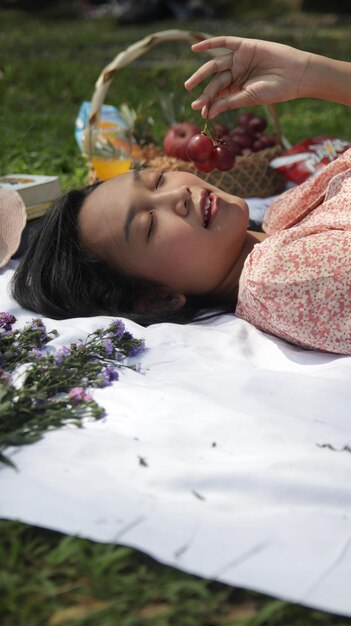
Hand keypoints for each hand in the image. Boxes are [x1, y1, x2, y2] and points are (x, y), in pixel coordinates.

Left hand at [184, 36, 310, 118]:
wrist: (296, 74)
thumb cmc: (275, 90)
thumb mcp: (248, 98)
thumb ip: (228, 103)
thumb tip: (208, 113)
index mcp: (237, 89)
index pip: (218, 95)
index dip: (209, 102)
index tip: (201, 112)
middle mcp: (236, 74)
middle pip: (215, 81)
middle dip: (204, 91)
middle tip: (193, 99)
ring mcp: (239, 60)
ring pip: (216, 65)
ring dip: (201, 74)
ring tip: (190, 84)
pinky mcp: (244, 46)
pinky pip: (225, 42)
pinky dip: (210, 44)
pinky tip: (196, 49)